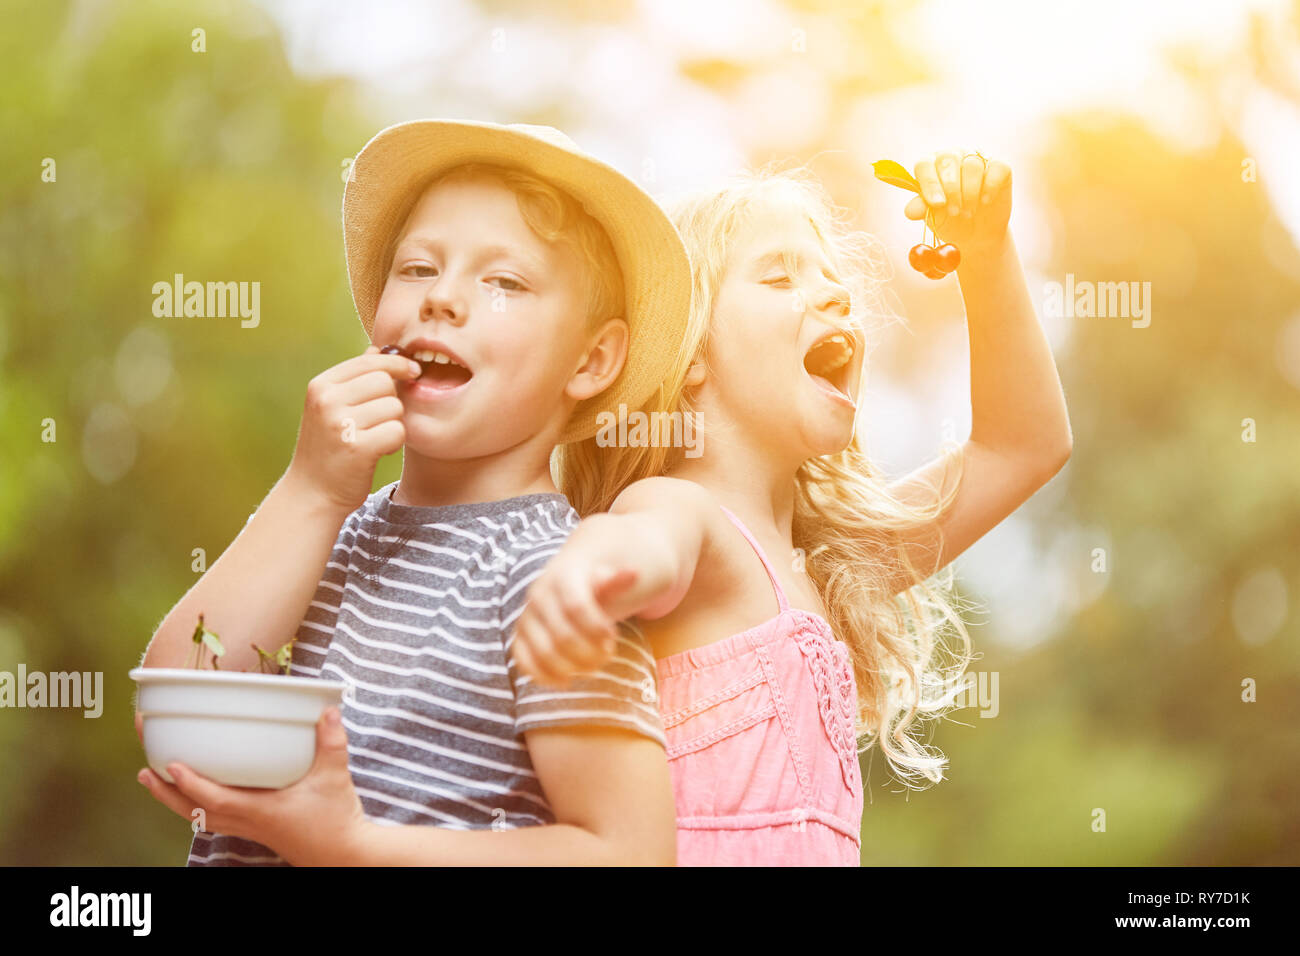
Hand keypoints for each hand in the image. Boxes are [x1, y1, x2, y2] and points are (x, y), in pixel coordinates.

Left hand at [136, 707, 368, 866]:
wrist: (343, 855)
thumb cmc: (336, 821)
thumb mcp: (335, 777)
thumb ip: (331, 742)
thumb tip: (326, 711)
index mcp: (261, 811)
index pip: (215, 800)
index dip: (190, 784)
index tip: (170, 766)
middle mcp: (247, 822)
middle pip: (194, 812)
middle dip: (165, 792)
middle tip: (143, 771)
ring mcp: (249, 828)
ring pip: (199, 817)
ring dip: (174, 800)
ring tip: (153, 780)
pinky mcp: (254, 829)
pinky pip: (214, 818)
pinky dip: (195, 805)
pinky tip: (193, 792)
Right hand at [286, 344, 422, 515]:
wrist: (312, 492)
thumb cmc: (329, 447)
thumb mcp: (331, 407)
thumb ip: (355, 377)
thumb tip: (379, 349)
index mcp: (321, 385)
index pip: (372, 360)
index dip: (397, 364)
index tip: (412, 371)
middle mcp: (327, 400)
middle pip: (386, 382)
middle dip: (391, 400)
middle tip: (377, 421)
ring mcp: (340, 424)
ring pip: (395, 408)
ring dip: (392, 424)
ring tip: (372, 438)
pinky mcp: (358, 448)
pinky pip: (397, 431)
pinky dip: (394, 442)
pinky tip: (377, 451)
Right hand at [511, 542, 648, 687]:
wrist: (561, 586)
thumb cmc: (590, 588)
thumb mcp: (605, 581)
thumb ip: (617, 582)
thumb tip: (633, 574)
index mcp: (561, 579)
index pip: (576, 607)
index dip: (597, 627)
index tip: (613, 636)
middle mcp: (538, 597)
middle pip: (563, 636)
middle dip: (590, 652)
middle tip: (608, 655)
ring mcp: (525, 619)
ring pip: (544, 653)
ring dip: (572, 668)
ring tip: (592, 668)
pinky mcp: (518, 639)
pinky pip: (525, 662)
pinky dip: (545, 676)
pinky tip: (567, 681)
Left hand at [904, 150, 1011, 256]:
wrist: (976, 233)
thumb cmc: (949, 220)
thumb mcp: (933, 217)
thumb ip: (922, 209)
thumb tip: (909, 211)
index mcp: (931, 165)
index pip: (924, 165)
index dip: (930, 183)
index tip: (937, 204)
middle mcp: (952, 156)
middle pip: (948, 159)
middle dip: (951, 189)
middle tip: (953, 211)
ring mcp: (976, 159)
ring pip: (972, 165)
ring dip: (969, 192)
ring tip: (967, 212)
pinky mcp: (999, 167)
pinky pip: (996, 168)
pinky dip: (990, 187)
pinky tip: (985, 201)